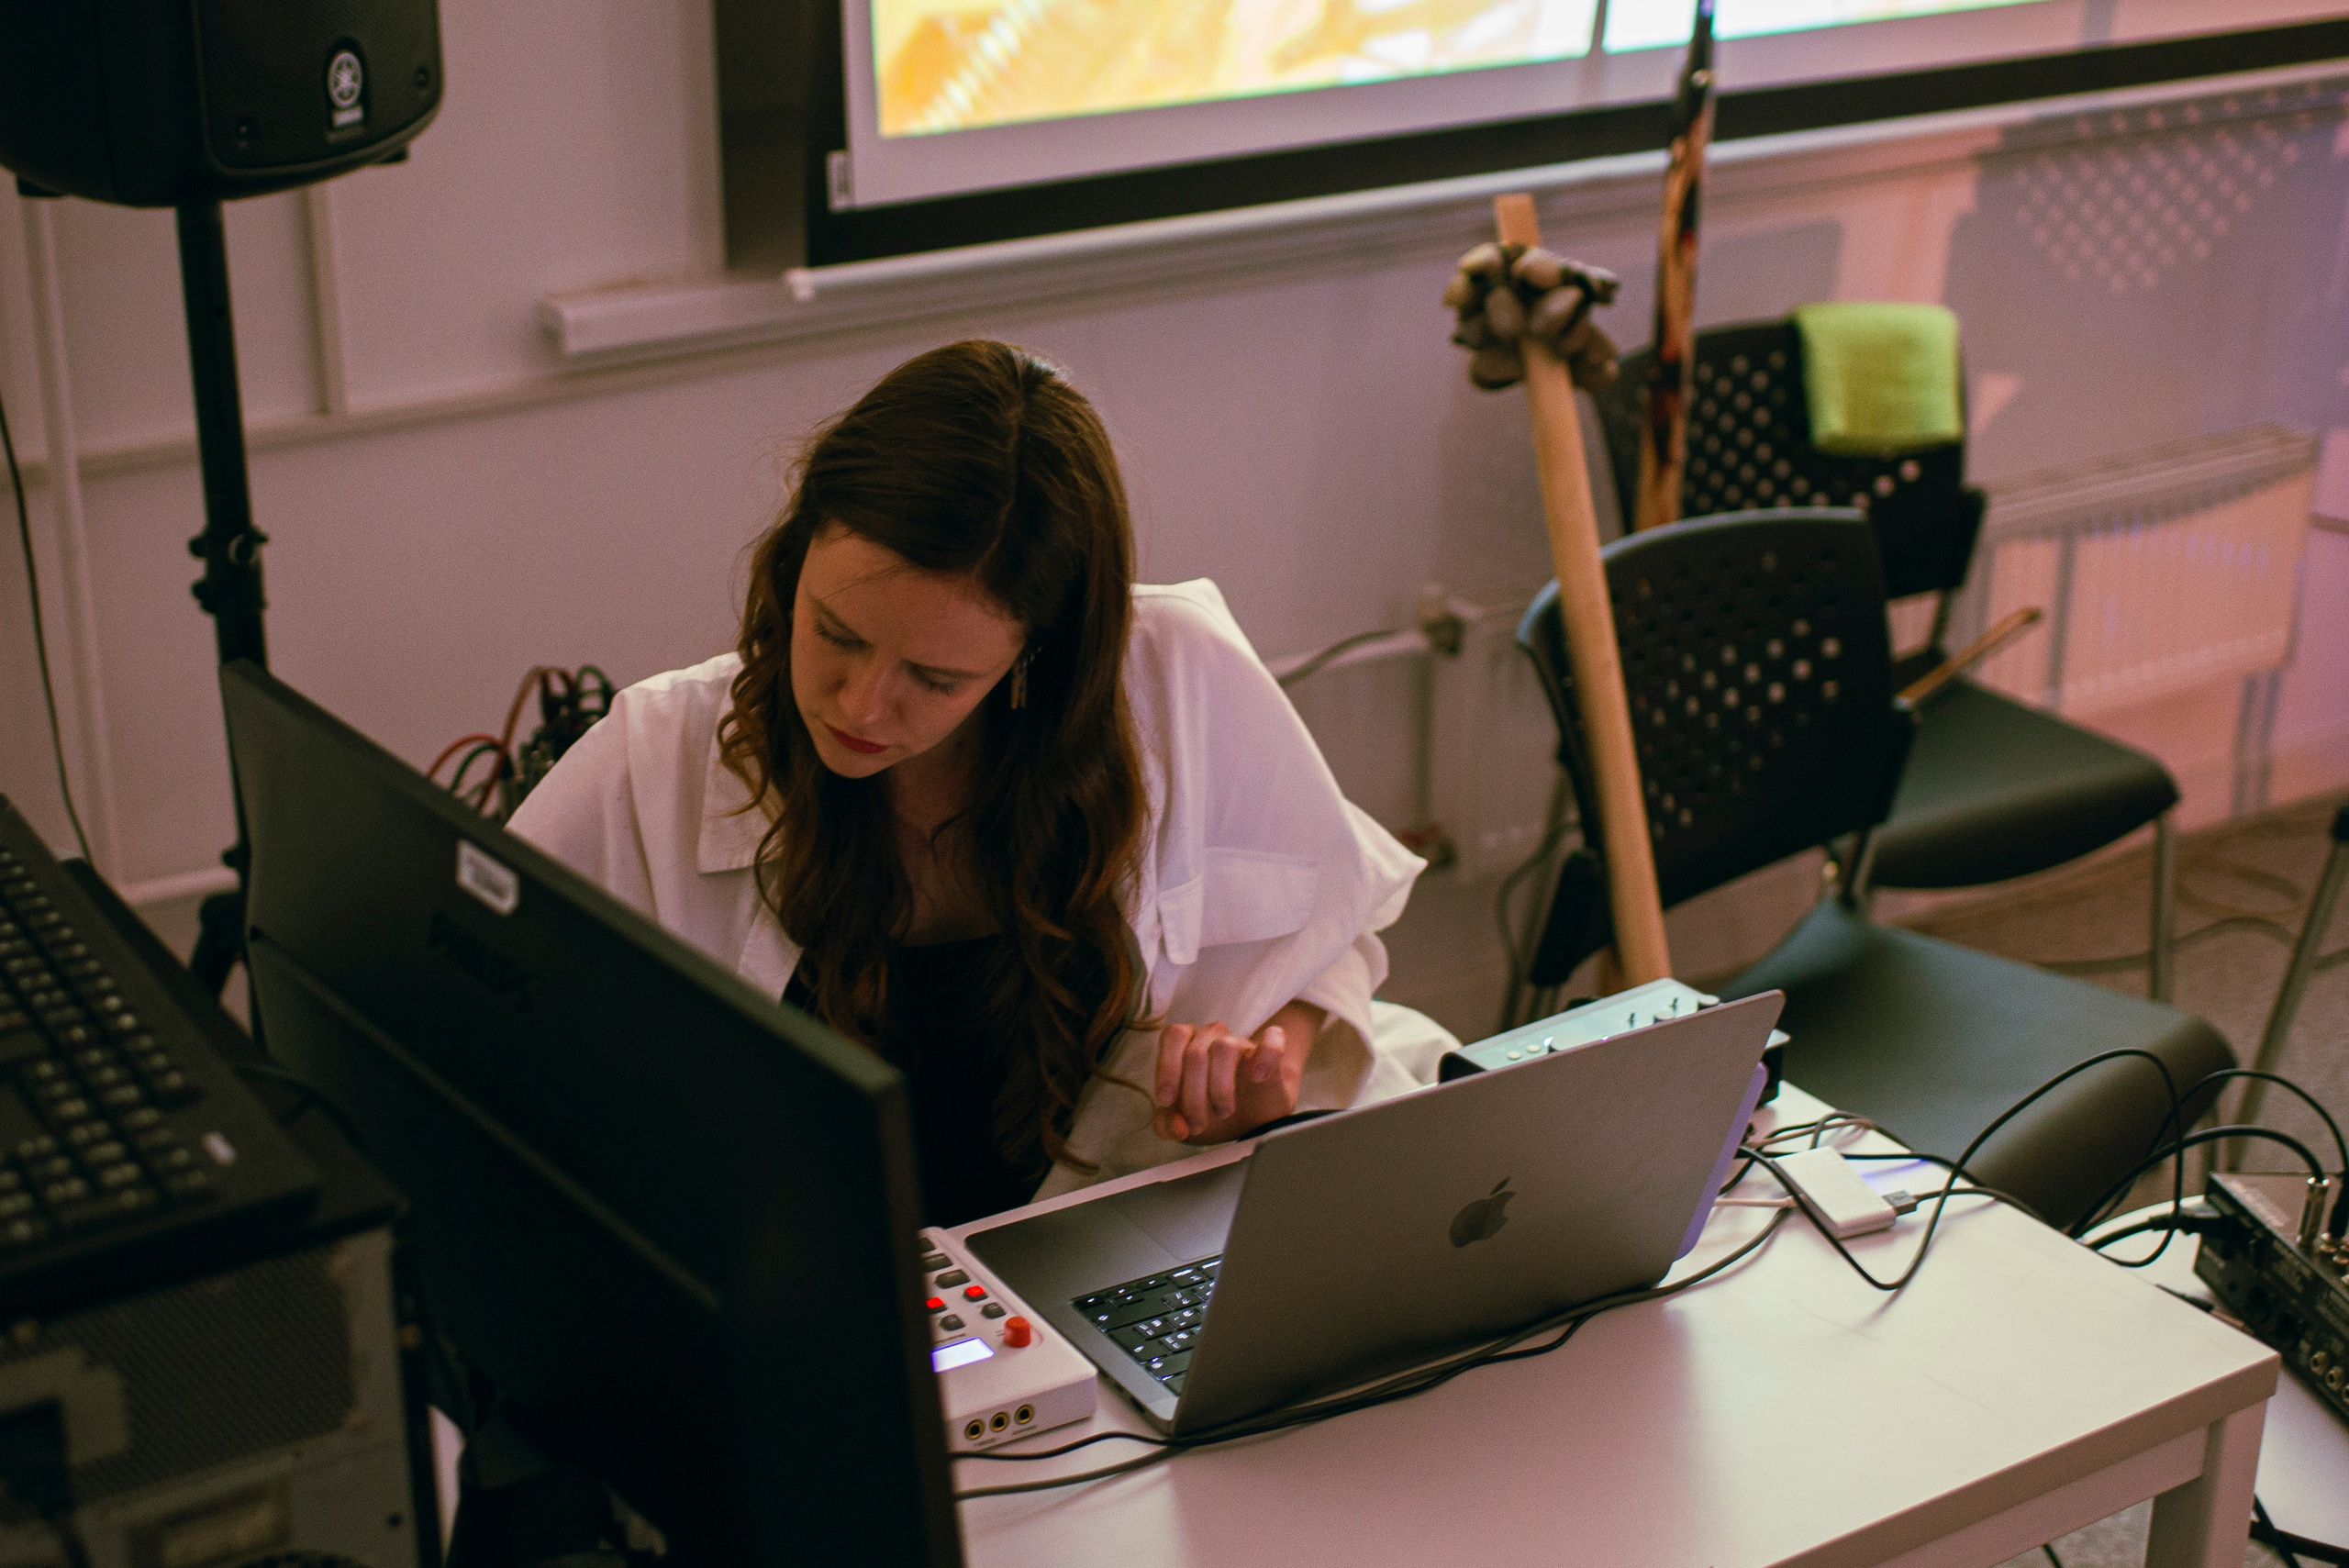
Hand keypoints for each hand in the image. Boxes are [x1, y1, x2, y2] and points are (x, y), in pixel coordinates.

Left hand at [1152, 1007, 1315, 1144]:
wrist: (1254, 1116)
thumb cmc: (1213, 1110)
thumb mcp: (1185, 1123)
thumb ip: (1169, 1125)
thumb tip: (1177, 1127)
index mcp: (1187, 1044)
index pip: (1173, 1037)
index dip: (1167, 1067)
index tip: (1167, 1101)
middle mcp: (1212, 1037)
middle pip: (1195, 1052)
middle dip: (1192, 1095)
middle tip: (1197, 1124)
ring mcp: (1242, 1043)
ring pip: (1225, 1047)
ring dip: (1220, 1086)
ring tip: (1224, 1112)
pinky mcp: (1270, 1053)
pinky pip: (1272, 1040)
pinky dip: (1266, 1055)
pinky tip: (1258, 1077)